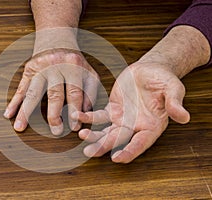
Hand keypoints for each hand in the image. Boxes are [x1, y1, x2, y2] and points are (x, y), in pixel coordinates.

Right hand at [4, 49, 98, 135]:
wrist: (56, 37)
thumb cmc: (74, 60)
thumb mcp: (89, 72)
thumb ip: (91, 92)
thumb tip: (85, 113)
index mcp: (73, 66)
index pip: (75, 93)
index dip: (75, 112)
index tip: (73, 128)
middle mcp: (55, 66)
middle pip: (54, 94)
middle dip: (54, 116)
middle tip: (56, 132)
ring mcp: (40, 68)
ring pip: (33, 92)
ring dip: (26, 112)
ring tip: (19, 127)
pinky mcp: (28, 69)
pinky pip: (20, 88)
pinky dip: (14, 102)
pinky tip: (8, 114)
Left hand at [73, 61, 189, 162]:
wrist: (150, 69)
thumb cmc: (164, 79)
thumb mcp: (173, 88)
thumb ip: (175, 102)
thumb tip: (184, 117)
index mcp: (152, 126)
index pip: (141, 143)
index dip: (130, 151)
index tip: (117, 158)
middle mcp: (135, 126)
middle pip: (119, 140)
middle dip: (104, 146)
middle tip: (89, 152)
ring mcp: (122, 118)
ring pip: (106, 131)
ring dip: (94, 135)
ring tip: (82, 136)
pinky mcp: (113, 109)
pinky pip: (99, 116)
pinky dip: (89, 117)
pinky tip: (79, 116)